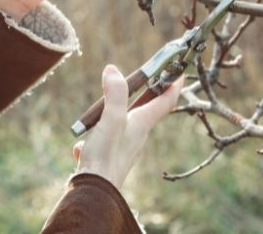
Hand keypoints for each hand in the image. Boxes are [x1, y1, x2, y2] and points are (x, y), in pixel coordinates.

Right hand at [72, 65, 182, 189]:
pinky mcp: (110, 157)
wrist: (94, 192)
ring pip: (122, 125)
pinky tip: (82, 147)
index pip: (166, 101)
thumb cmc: (105, 156)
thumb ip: (114, 94)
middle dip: (146, 94)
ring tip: (98, 115)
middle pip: (146, 110)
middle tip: (143, 78)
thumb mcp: (111, 119)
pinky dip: (94, 139)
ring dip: (112, 115)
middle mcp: (137, 135)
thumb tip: (113, 70)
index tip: (181, 71)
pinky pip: (103, 142)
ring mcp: (124, 148)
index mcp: (142, 123)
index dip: (174, 84)